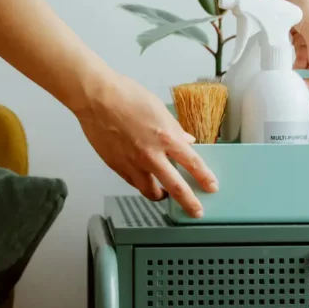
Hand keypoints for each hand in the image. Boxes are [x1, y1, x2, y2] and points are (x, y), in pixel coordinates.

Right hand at [74, 72, 217, 216]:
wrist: (97, 98)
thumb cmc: (126, 96)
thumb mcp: (159, 109)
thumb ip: (174, 129)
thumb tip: (185, 140)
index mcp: (165, 137)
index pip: (192, 163)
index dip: (205, 178)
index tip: (212, 186)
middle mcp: (150, 154)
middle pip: (176, 187)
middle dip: (189, 202)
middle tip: (196, 211)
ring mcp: (132, 163)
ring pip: (151, 191)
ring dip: (161, 196)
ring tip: (165, 195)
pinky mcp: (117, 166)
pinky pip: (133, 183)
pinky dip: (141, 184)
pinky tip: (143, 180)